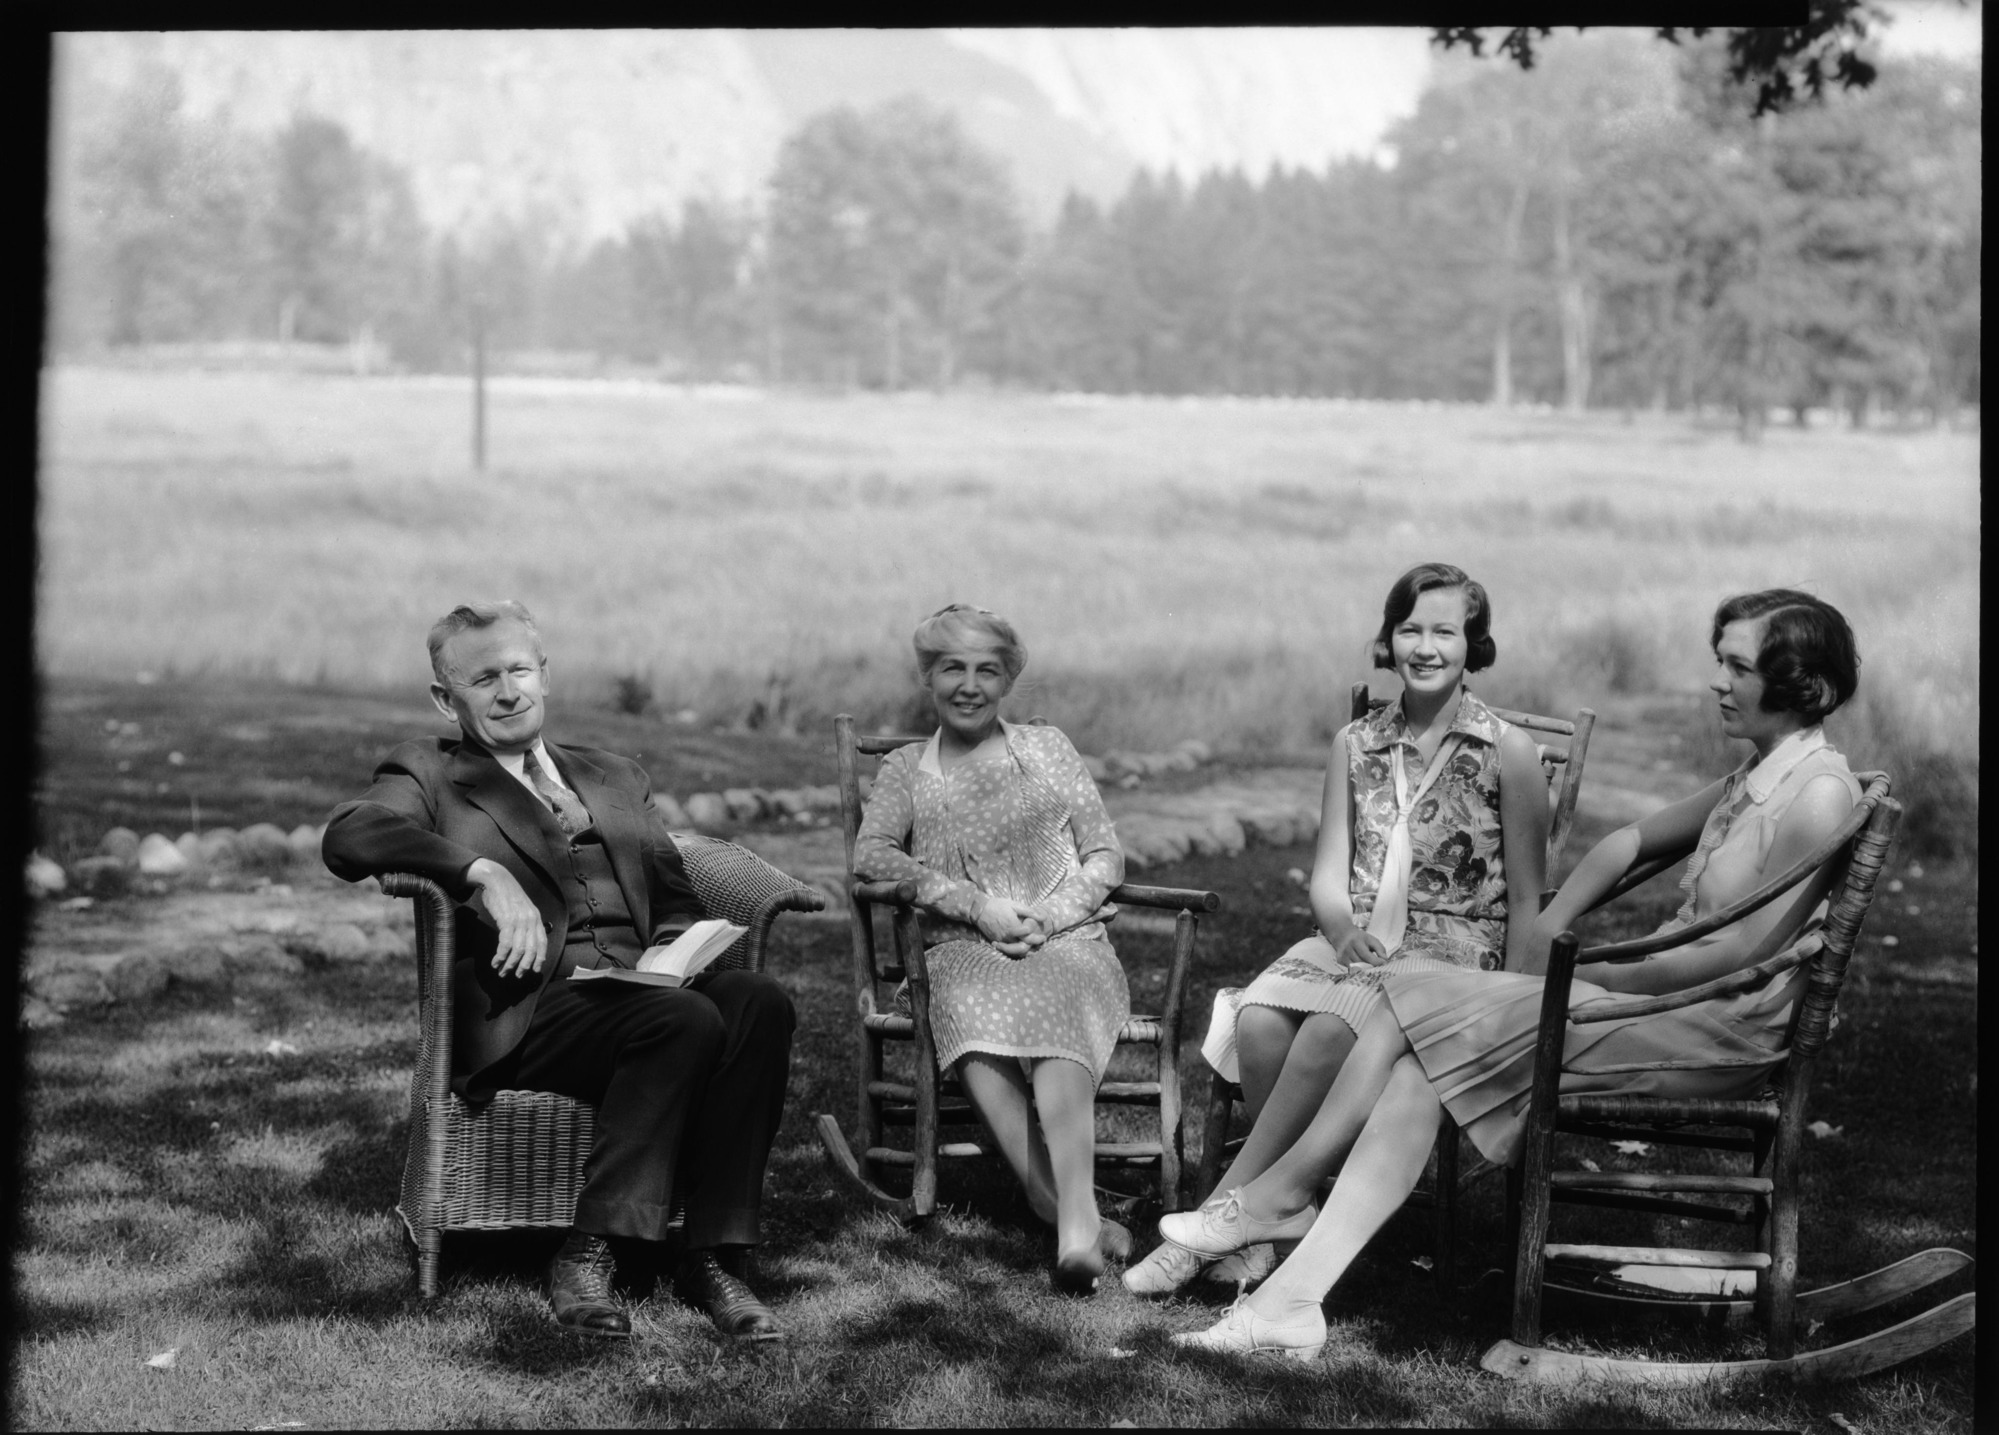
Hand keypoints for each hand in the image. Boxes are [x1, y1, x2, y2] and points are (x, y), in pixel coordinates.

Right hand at [466, 858, 547, 978]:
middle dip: (524, 966)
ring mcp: (520, 920)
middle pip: (531, 950)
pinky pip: (505, 944)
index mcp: (536, 918)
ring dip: (510, 964)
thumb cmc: (507, 895)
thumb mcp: (523, 908)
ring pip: (518, 950)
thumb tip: (526, 941)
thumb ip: (526, 923)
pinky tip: (495, 962)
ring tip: (502, 971)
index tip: (535, 970)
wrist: (496, 879)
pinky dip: (500, 956)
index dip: (540, 958)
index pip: (543, 942)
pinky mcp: (506, 920)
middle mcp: (531, 920)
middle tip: (517, 975)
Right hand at [977, 895, 1045, 958]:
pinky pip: (1008, 949)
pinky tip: (1022, 946)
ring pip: (1016, 950)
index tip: (1043, 936)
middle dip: (1033, 945)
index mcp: (1013, 926)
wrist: (979, 910)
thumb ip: (1030, 912)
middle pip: (1023, 946)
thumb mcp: (1015, 905)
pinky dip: (1016, 949)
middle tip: (1041, 942)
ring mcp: (1001, 940)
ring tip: (1033, 946)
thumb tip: (1044, 917)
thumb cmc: (998, 905)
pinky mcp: (997, 941)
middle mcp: (1007, 935)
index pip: (1028, 937)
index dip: (1037, 938)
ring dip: (1026, 949)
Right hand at [1328, 926, 1390, 967]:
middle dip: (1371, 965)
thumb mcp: (1372, 940)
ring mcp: (1342, 955)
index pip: (1367, 956)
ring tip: (1366, 962)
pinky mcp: (1339, 960)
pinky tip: (1358, 961)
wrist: (1343, 935)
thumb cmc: (1360, 938)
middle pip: (1362, 964)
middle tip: (1376, 965)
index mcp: (1356, 941)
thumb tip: (1385, 960)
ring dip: (1364, 967)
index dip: (1376, 961)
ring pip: (1357, 968)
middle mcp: (1347, 948)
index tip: (1384, 963)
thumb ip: (1380, 949)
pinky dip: (1357, 968)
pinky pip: (1351, 969)